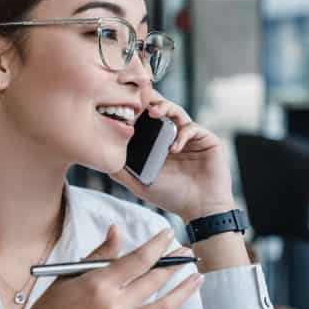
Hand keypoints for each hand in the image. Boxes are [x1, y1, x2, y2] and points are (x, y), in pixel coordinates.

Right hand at [26, 225, 202, 308]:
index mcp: (99, 284)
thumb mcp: (70, 276)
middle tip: (186, 253)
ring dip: (184, 291)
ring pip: (164, 307)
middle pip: (154, 280)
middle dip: (174, 264)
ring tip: (198, 277)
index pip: (138, 259)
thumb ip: (99, 256)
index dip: (157, 245)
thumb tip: (118, 231)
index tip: (168, 235)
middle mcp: (114, 306)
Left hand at [109, 90, 234, 221]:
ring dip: (165, 108)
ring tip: (154, 113)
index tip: (123, 107)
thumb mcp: (140, 184)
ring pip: (177, 111)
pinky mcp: (206, 139)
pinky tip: (174, 148)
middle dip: (150, 101)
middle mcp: (174, 136)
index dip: (136, 110)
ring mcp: (190, 137)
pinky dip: (182, 133)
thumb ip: (122, 172)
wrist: (201, 209)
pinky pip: (192, 127)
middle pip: (161, 109)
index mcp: (158, 143)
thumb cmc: (172, 197)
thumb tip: (101, 160)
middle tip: (139, 100)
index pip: (145, 119)